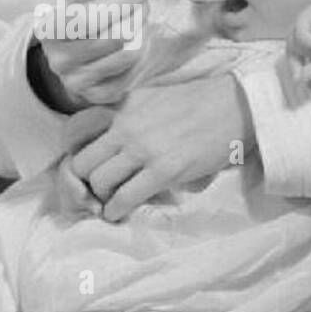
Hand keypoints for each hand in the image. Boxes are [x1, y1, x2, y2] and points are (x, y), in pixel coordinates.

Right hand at [35, 0, 147, 108]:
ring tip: (142, 22)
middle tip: (145, 5)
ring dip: (142, 34)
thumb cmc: (82, 24)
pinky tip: (138, 43)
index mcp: (50, 31)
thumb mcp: (82, 0)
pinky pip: (132, 73)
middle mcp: (59, 60)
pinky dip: (141, 54)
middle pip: (114, 36)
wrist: (75, 63)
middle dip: (137, 15)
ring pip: (127, 55)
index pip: (89, 17)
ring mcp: (78, 82)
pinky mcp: (99, 96)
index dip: (122, 1)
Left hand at [63, 75, 254, 222]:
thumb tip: (110, 141)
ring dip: (100, 197)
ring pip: (99, 182)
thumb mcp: (152, 98)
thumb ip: (127, 115)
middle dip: (84, 180)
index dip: (75, 154)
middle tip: (95, 190)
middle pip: (82, 162)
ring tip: (109, 202)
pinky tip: (118, 213)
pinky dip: (116, 210)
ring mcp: (143, 149)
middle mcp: (126, 126)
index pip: (76, 131)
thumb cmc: (198, 102)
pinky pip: (125, 197)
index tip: (83, 167)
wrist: (235, 106)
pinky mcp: (164, 170)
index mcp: (122, 107)